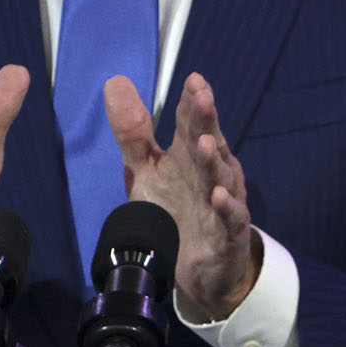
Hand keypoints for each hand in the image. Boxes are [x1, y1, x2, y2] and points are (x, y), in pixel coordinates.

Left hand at [104, 71, 257, 318]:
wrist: (195, 267)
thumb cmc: (175, 208)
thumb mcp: (147, 169)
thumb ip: (132, 131)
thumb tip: (114, 82)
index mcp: (191, 153)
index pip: (191, 121)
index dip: (192, 101)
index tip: (193, 80)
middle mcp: (210, 172)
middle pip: (209, 141)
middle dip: (206, 120)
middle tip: (203, 98)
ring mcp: (223, 201)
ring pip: (221, 177)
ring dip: (213, 160)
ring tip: (204, 143)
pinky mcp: (228, 233)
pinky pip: (231, 218)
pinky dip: (226, 207)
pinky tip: (218, 196)